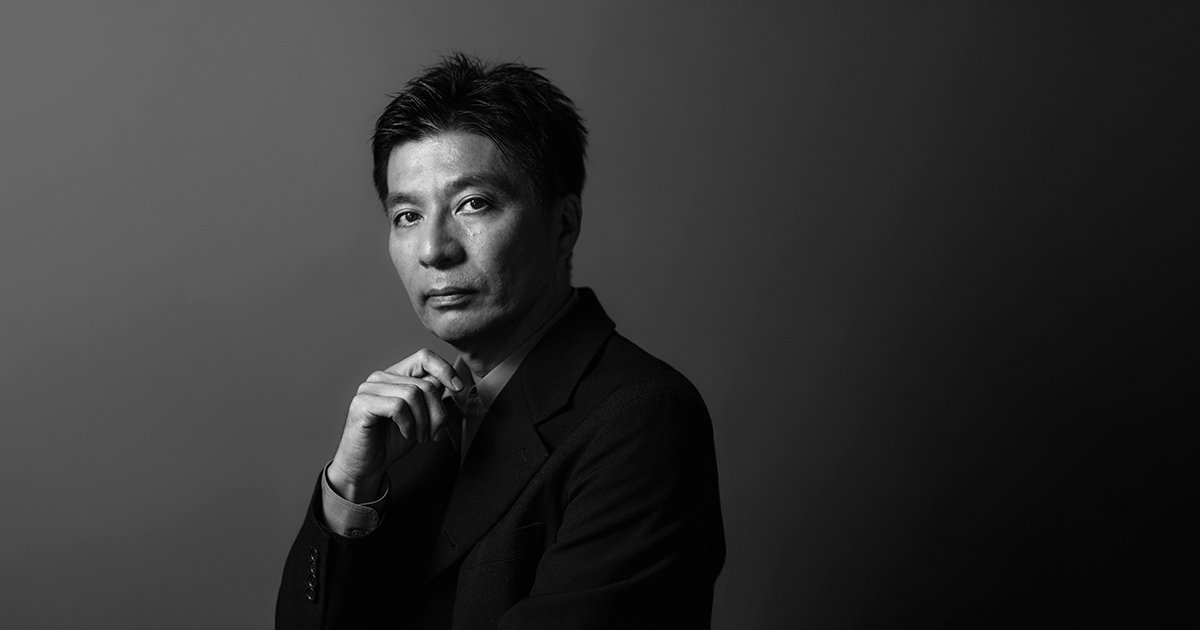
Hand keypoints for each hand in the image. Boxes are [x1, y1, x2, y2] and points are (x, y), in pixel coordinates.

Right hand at [328, 348, 463, 501]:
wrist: (367, 466)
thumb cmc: (392, 441)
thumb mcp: (421, 416)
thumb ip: (432, 396)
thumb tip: (450, 382)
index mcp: (396, 375)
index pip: (424, 357)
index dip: (445, 370)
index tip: (458, 388)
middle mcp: (381, 377)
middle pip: (426, 383)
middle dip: (437, 413)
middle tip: (433, 434)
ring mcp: (369, 388)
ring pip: (414, 394)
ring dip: (424, 422)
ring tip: (420, 437)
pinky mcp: (362, 404)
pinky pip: (398, 407)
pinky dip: (409, 424)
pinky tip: (406, 434)